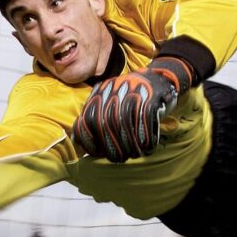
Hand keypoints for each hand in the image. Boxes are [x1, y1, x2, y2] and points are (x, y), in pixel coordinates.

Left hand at [72, 57, 191, 162]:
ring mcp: (132, 92)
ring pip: (125, 124)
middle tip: (118, 158)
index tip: (97, 153)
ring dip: (129, 144)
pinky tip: (147, 147)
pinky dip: (146, 136)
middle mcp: (114, 89)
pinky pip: (145, 121)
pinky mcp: (150, 96)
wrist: (160, 78)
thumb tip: (76, 140)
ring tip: (133, 154)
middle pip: (107, 124)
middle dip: (112, 146)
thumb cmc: (131, 98)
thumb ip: (93, 118)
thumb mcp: (108, 102)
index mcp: (100, 92)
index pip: (88, 119)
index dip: (90, 139)